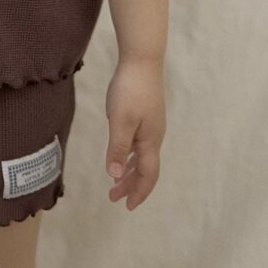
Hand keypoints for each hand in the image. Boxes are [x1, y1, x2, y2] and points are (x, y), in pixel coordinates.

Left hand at [104, 58, 165, 210]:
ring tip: (115, 181)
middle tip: (113, 197)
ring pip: (141, 156)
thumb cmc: (130, 90)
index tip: (126, 207)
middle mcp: (154, 136)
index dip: (138, 192)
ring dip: (129, 171)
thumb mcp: (120, 120)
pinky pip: (139, 144)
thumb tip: (114, 175)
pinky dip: (129, 155)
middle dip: (131, 185)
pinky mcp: (145, 115)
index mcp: (150, 141)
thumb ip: (117, 147)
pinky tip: (120, 154)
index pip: (147, 175)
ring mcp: (151, 125)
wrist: (142, 60)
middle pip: (145, 168)